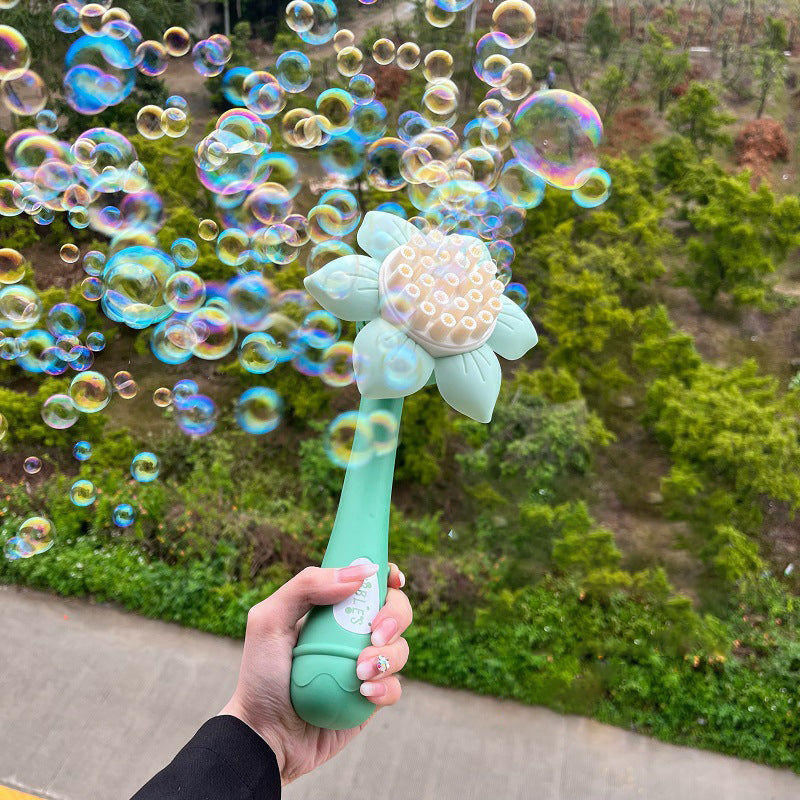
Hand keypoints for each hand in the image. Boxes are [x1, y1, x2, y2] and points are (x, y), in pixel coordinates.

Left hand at [219, 562, 411, 785]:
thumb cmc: (260, 675)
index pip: (369, 581)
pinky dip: (385, 687)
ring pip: (400, 647)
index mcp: (331, 609)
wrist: (264, 736)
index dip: (386, 575)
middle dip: (395, 616)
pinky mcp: (371, 698)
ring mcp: (364, 665)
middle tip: (375, 634)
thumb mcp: (269, 620)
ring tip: (358, 674)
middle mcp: (352, 633)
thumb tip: (362, 573)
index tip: (391, 580)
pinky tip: (363, 694)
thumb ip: (307, 585)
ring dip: (388, 656)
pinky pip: (395, 686)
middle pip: (396, 609)